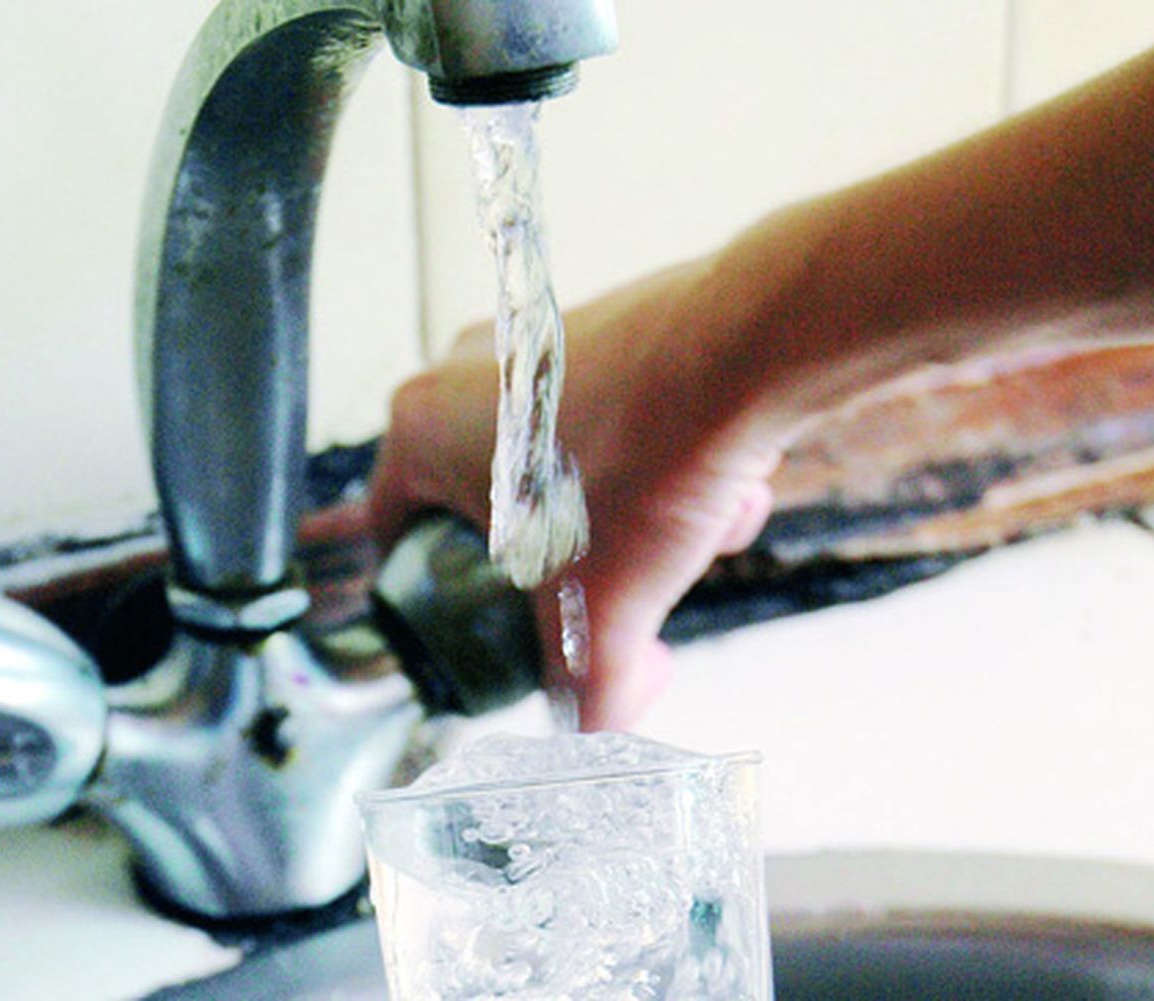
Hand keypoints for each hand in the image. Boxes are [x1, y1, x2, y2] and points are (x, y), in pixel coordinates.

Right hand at [367, 254, 784, 730]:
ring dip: (634, 519)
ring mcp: (541, 340)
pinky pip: (626, 424)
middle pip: (497, 510)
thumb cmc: (651, 445)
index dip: (437, 600)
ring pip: (572, 470)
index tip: (480, 628)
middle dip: (569, 563)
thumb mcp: (602, 605)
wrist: (757, 340)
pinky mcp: (613, 327)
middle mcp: (473, 371)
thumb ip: (588, 685)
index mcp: (423, 428)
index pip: (396, 536)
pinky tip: (724, 488)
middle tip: (609, 588)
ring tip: (689, 533)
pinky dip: (669, 465)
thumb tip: (591, 725)